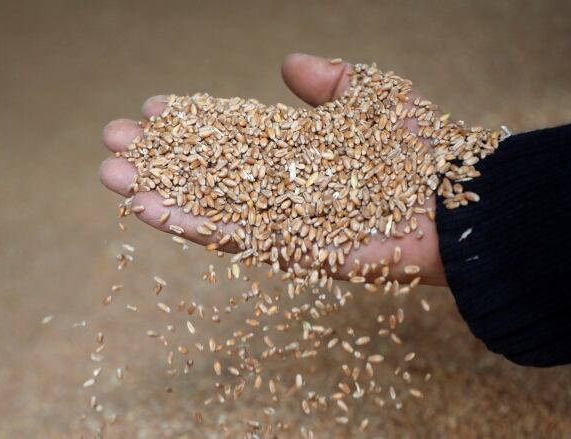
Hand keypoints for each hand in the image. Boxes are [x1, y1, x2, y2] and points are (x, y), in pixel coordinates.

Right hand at [99, 54, 446, 285]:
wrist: (461, 200)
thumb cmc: (424, 146)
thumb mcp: (371, 94)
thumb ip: (328, 81)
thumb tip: (287, 62)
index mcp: (303, 151)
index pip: (236, 135)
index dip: (195, 123)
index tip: (155, 109)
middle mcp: (288, 188)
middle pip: (212, 171)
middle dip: (163, 156)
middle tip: (112, 140)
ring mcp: (287, 221)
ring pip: (211, 205)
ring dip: (159, 191)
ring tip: (110, 175)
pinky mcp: (293, 252)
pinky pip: (234, 237)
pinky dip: (189, 223)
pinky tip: (148, 207)